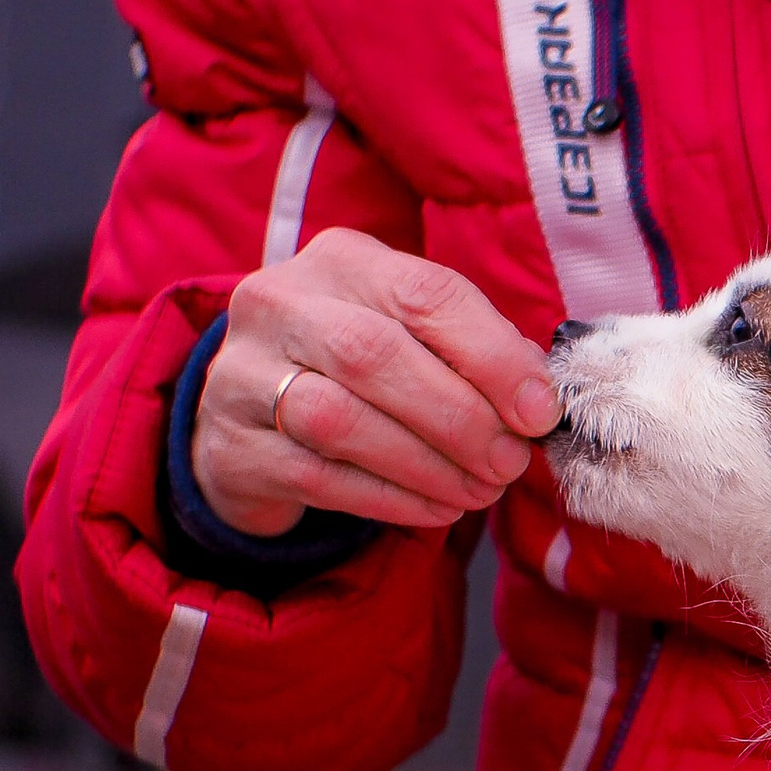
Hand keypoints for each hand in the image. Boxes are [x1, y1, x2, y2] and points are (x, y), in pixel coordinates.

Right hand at [191, 226, 560, 535]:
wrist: (253, 416)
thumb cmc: (362, 372)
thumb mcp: (414, 337)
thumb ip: (475, 354)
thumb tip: (539, 401)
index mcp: (342, 262)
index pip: (425, 292)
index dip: (492, 356)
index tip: (539, 412)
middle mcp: (280, 303)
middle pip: (374, 355)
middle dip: (460, 418)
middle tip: (509, 462)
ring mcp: (242, 373)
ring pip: (340, 419)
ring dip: (428, 465)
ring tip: (480, 491)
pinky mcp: (232, 445)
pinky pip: (321, 477)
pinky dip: (393, 498)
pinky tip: (438, 508)